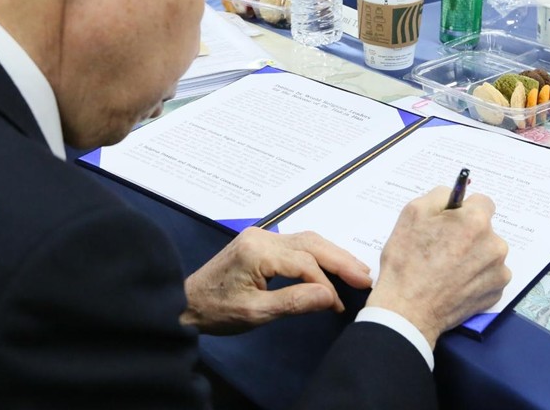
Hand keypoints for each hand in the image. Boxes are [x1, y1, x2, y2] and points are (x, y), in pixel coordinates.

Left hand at [181, 227, 372, 334]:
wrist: (184, 302)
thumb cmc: (217, 311)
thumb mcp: (256, 313)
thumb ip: (294, 302)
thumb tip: (330, 296)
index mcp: (258, 251)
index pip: (305, 263)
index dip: (326, 284)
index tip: (339, 306)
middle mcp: (261, 236)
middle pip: (311, 243)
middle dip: (340, 259)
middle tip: (366, 276)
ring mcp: (260, 236)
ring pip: (306, 240)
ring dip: (332, 254)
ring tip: (357, 270)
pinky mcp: (259, 242)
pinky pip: (295, 244)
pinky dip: (317, 254)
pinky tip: (331, 264)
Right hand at [367, 187, 510, 346]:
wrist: (408, 310)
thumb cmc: (406, 262)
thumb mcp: (412, 213)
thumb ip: (438, 195)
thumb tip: (453, 195)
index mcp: (476, 221)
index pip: (482, 202)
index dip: (464, 210)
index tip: (450, 221)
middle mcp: (494, 245)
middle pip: (485, 229)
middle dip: (468, 233)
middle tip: (442, 247)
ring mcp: (498, 271)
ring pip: (487, 252)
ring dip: (473, 255)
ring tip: (446, 268)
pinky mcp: (496, 293)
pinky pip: (489, 275)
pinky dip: (475, 276)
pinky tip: (454, 282)